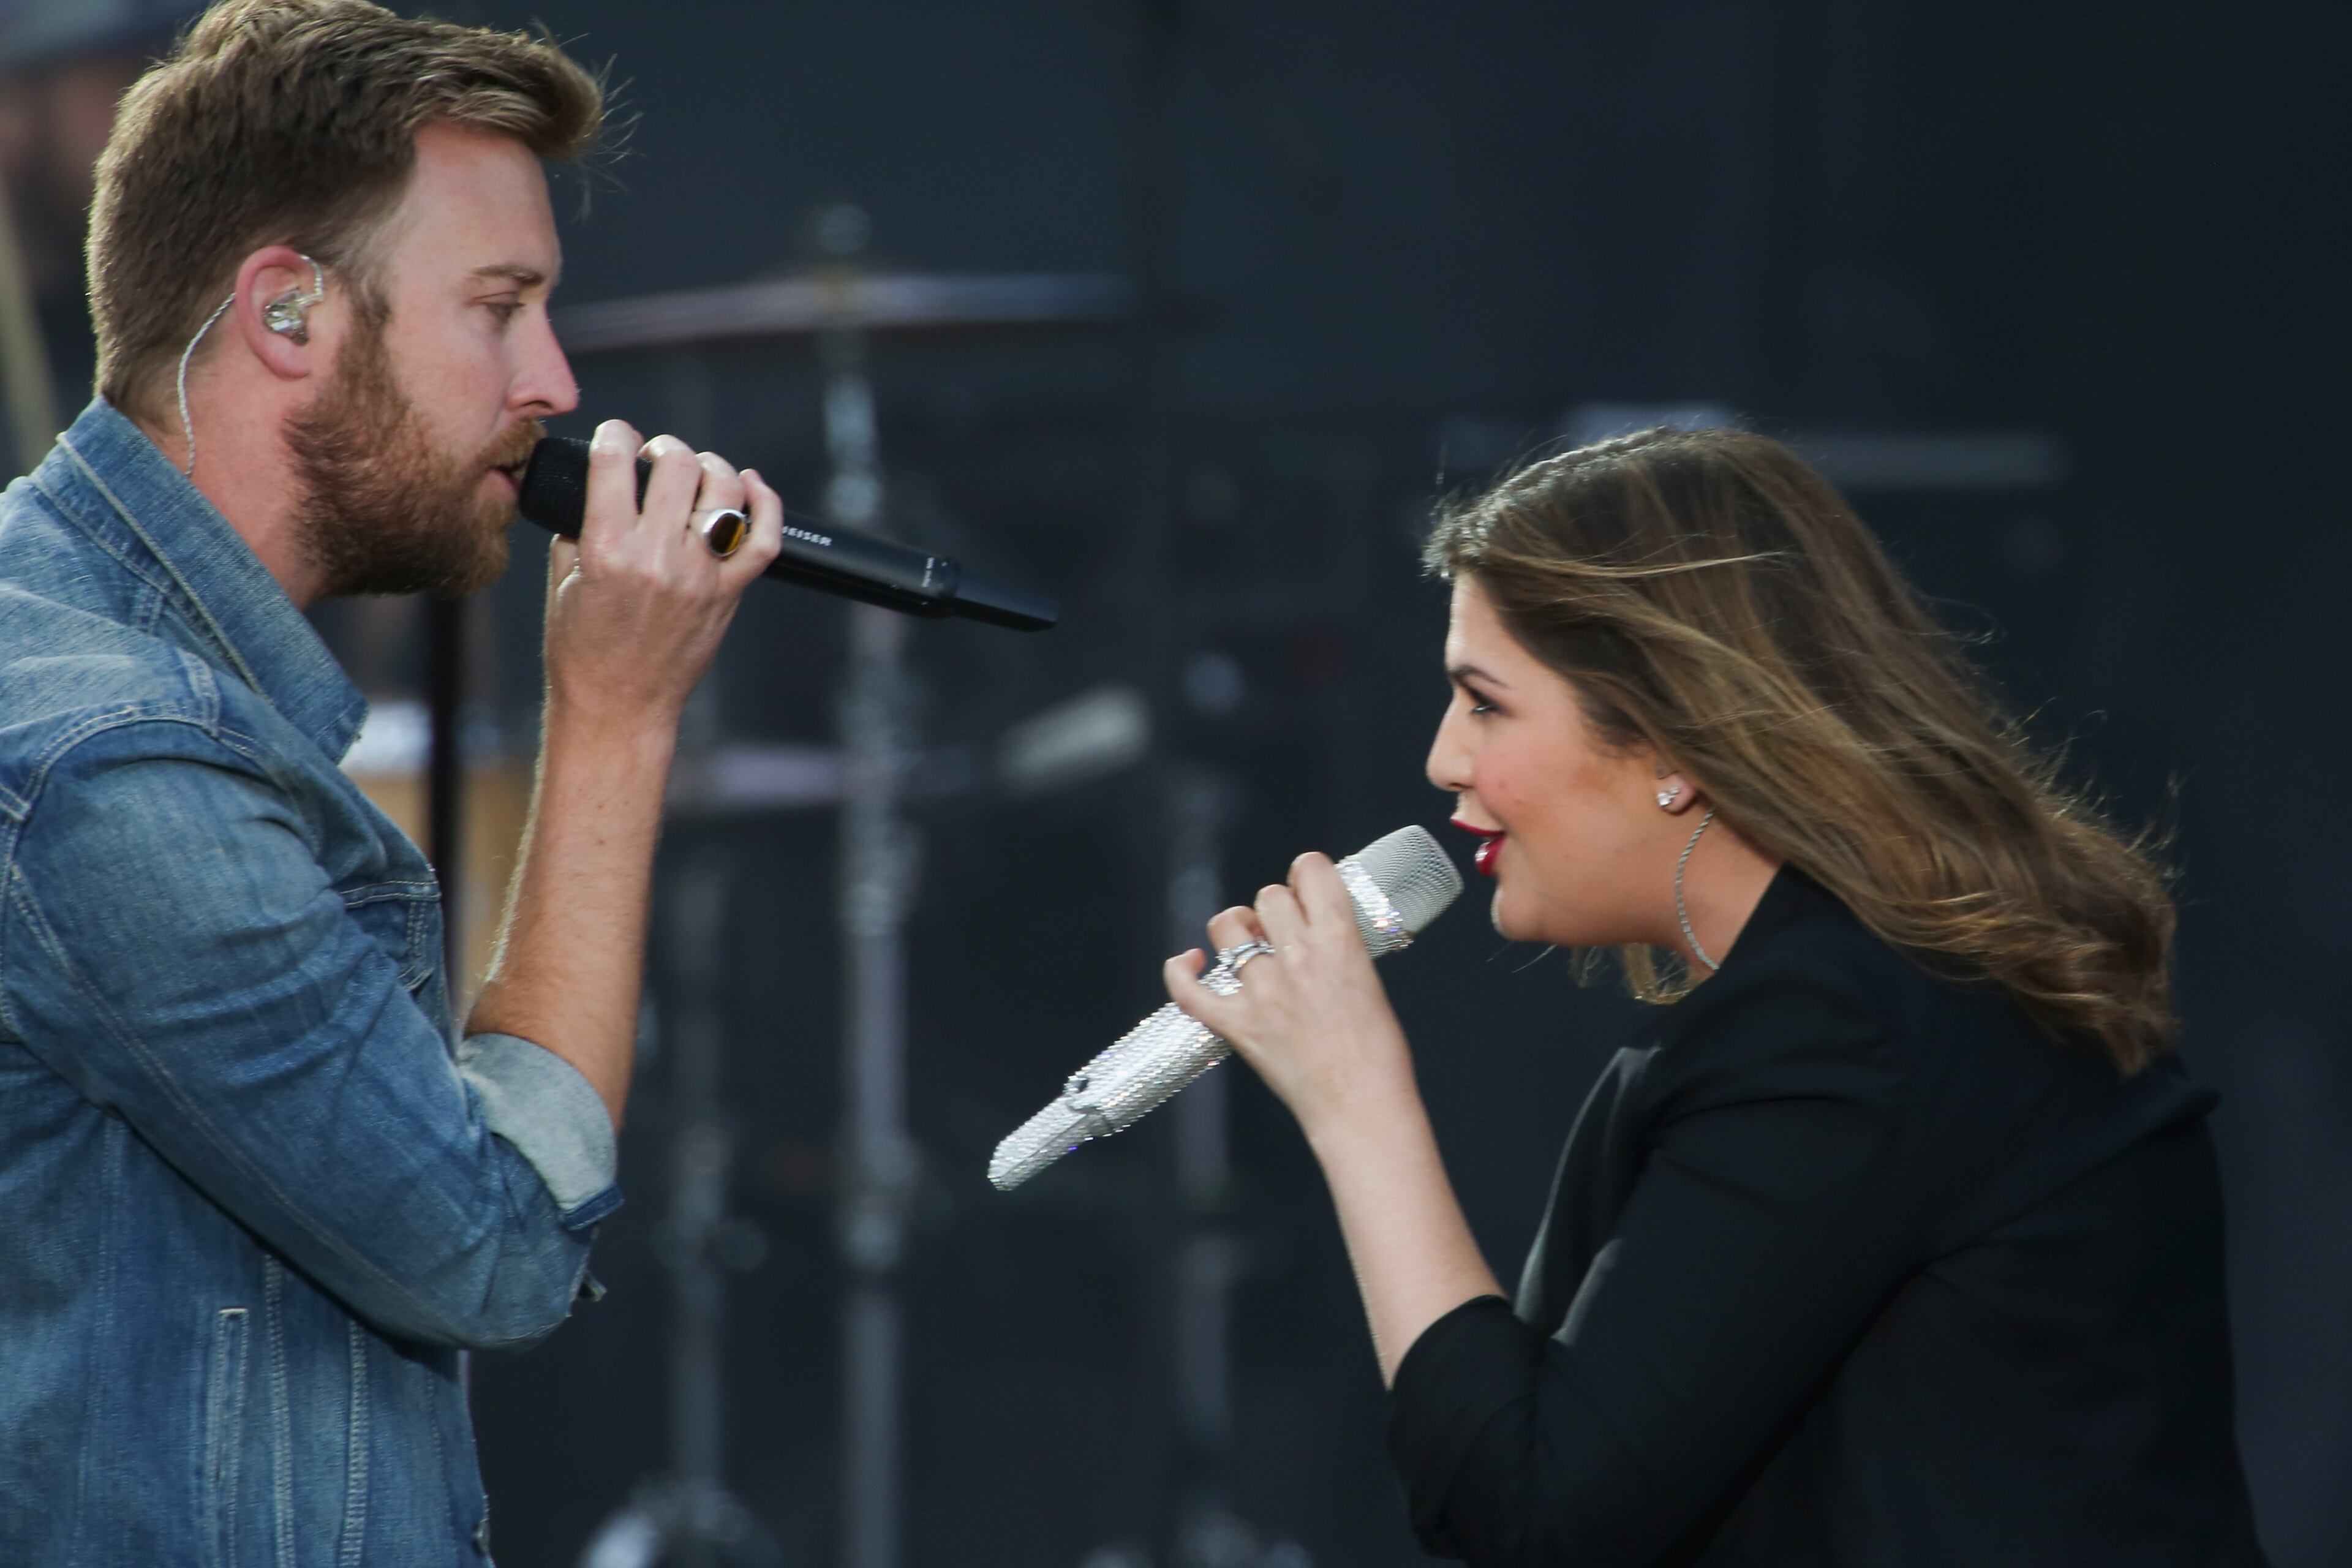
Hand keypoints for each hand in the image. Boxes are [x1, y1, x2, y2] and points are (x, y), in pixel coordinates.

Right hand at [541, 418, 783, 731]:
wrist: (618, 707)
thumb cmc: (582, 651)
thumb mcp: (564, 582)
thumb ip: (579, 529)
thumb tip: (599, 488)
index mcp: (608, 550)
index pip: (615, 462)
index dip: (615, 434)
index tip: (615, 436)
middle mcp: (659, 558)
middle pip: (678, 466)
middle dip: (664, 447)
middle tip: (655, 456)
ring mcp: (701, 576)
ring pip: (725, 493)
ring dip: (711, 467)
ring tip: (695, 471)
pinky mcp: (729, 595)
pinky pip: (765, 540)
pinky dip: (766, 504)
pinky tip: (753, 485)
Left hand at [1163, 852, 1419, 1140]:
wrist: (1362, 1107)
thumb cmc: (1378, 1054)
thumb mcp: (1371, 982)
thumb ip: (1341, 951)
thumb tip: (1321, 934)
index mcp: (1340, 940)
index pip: (1311, 870)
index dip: (1306, 872)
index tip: (1305, 886)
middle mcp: (1297, 957)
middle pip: (1267, 896)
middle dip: (1274, 907)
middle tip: (1281, 928)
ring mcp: (1262, 991)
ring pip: (1227, 927)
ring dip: (1236, 929)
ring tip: (1247, 943)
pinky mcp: (1236, 1024)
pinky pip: (1188, 988)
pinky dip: (1180, 971)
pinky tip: (1189, 962)